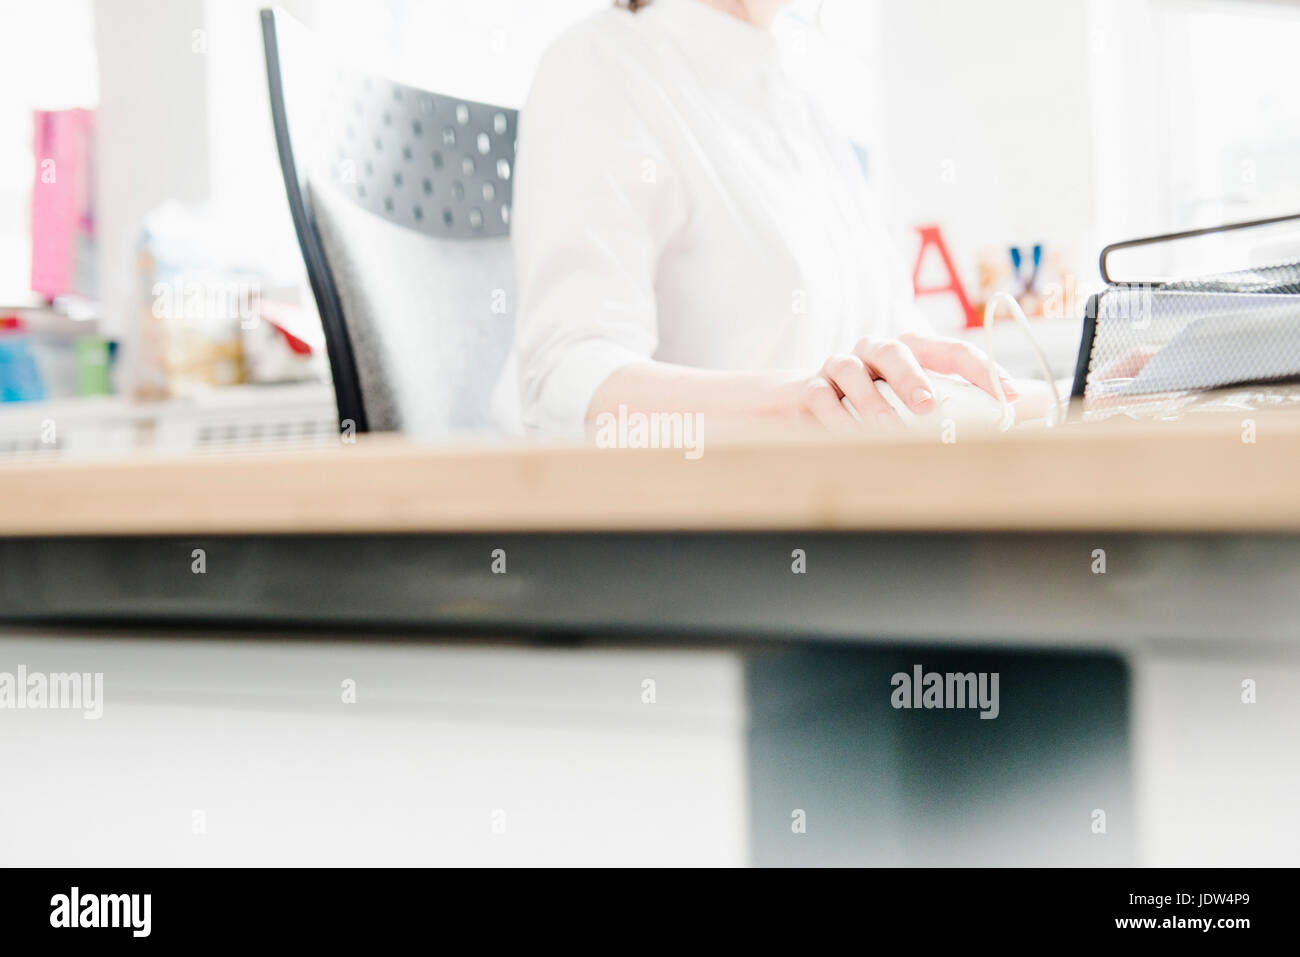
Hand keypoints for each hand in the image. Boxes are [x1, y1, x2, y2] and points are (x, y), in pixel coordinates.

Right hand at [795, 332, 1019, 431]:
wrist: (806, 401)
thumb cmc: (878, 401)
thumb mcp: (923, 400)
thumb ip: (976, 403)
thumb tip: (1035, 406)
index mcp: (912, 350)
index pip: (951, 350)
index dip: (982, 370)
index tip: (1008, 396)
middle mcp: (875, 351)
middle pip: (896, 350)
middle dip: (913, 377)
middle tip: (927, 407)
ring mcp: (839, 366)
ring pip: (853, 373)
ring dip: (871, 403)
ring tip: (884, 430)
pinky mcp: (809, 388)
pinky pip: (819, 398)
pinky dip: (834, 417)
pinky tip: (846, 437)